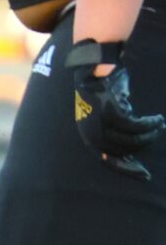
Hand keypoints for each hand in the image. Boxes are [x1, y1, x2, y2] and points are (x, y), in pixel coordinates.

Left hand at [70, 43, 163, 178]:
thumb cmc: (102, 95)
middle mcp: (91, 132)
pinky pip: (135, 125)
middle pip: (122, 151)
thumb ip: (114, 135)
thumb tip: (129, 155)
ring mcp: (99, 121)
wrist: (94, 69)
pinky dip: (149, 124)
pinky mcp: (109, 110)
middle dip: (143, 145)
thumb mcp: (104, 119)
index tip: (144, 175)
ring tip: (158, 125)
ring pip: (131, 138)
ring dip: (149, 134)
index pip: (106, 160)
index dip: (126, 169)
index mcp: (88, 136)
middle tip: (157, 135)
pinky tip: (156, 119)